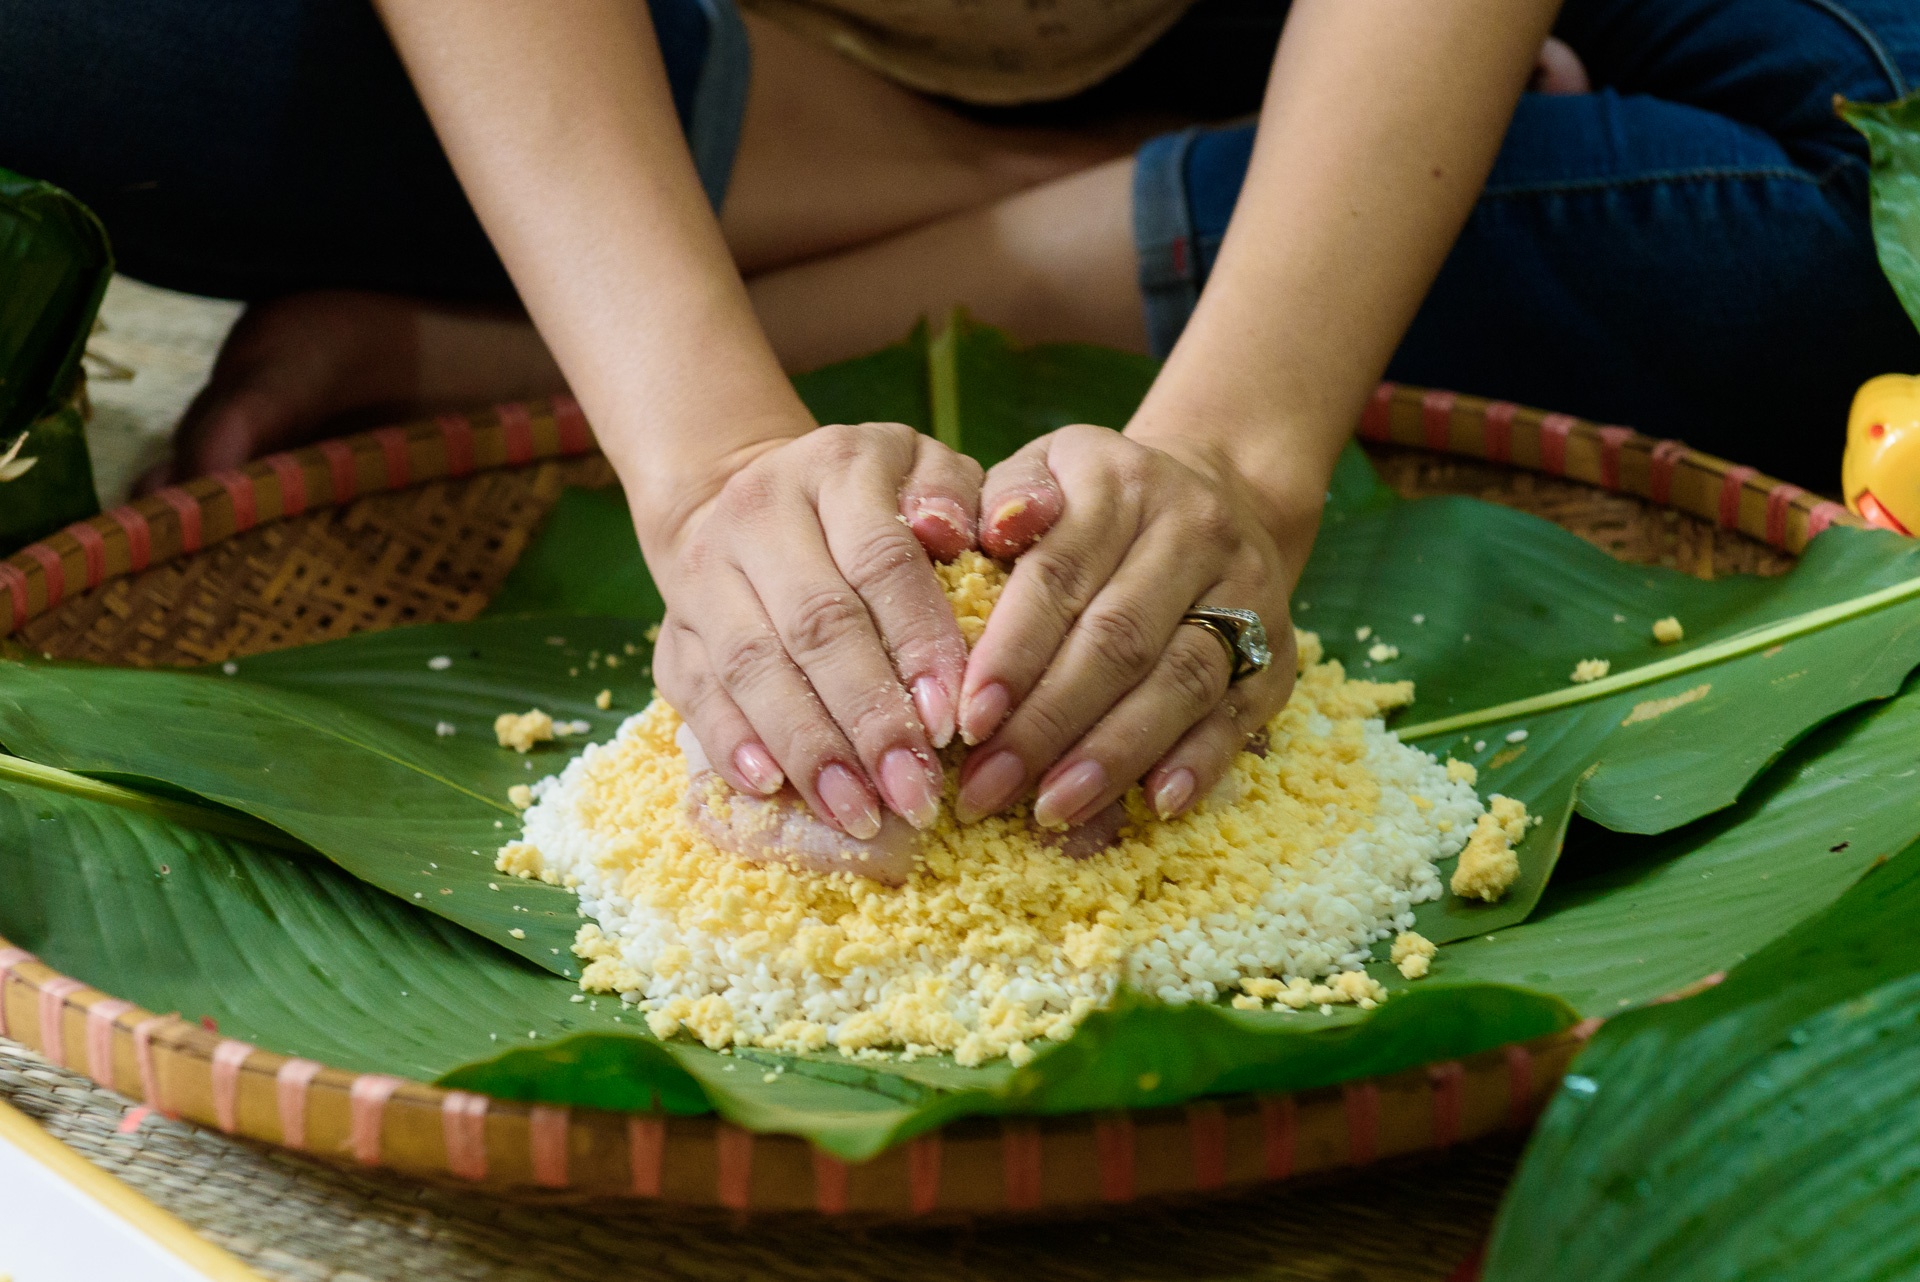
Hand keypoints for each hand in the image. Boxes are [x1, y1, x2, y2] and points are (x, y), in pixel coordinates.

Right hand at [643, 422, 983, 835]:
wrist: (752, 494)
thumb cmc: (876, 499)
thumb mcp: (927, 471)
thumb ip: (955, 496)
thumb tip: (954, 535)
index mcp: (838, 467)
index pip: (881, 560)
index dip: (916, 643)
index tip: (952, 721)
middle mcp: (760, 513)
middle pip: (815, 624)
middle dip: (868, 718)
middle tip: (914, 792)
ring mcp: (705, 573)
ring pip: (752, 666)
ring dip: (808, 748)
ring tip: (859, 813)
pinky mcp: (672, 631)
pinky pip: (694, 693)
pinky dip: (732, 744)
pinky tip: (773, 790)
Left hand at [953, 425, 1313, 826]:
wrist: (1220, 492)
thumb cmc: (1093, 502)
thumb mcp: (1041, 472)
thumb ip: (998, 501)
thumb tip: (946, 532)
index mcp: (1118, 483)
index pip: (1059, 575)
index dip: (1012, 654)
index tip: (966, 720)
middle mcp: (1192, 530)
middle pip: (1118, 640)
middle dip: (1047, 724)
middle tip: (987, 788)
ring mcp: (1245, 591)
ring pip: (1179, 681)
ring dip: (1113, 755)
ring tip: (1052, 809)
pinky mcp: (1277, 649)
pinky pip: (1239, 712)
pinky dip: (1198, 762)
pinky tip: (1153, 804)